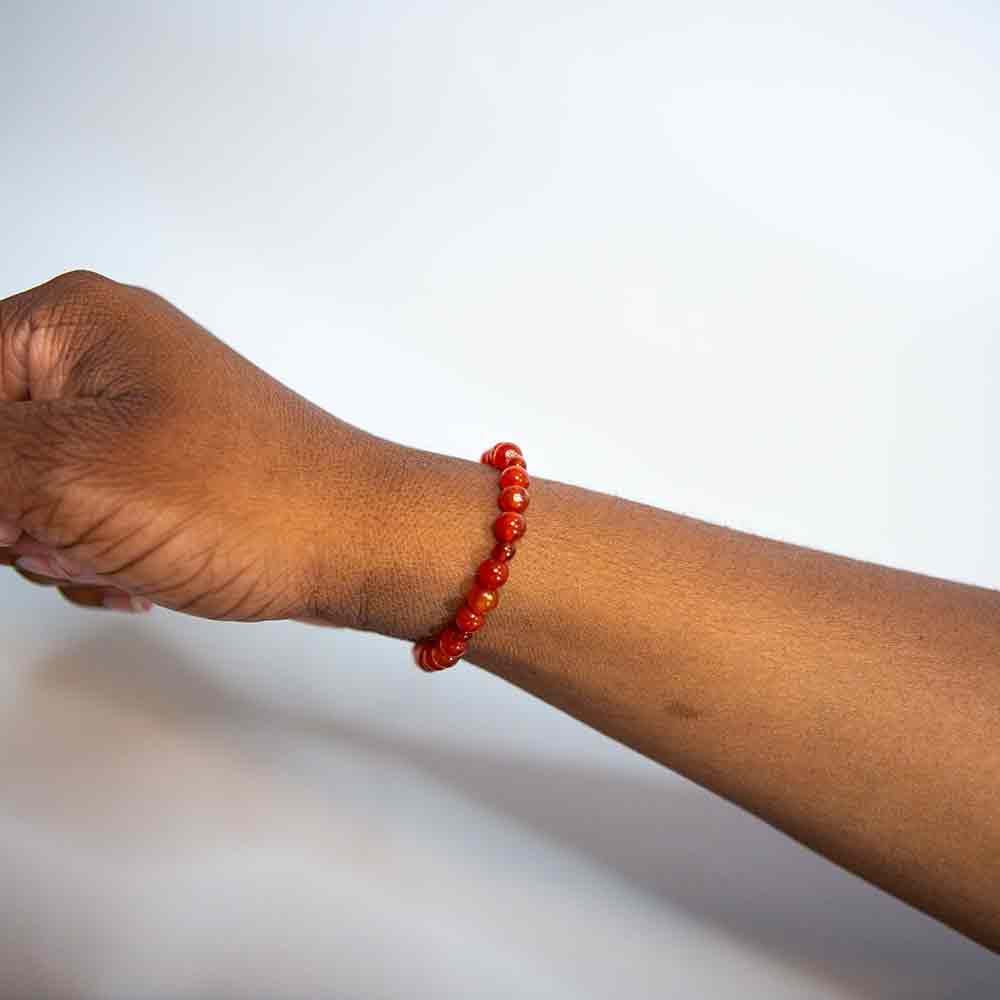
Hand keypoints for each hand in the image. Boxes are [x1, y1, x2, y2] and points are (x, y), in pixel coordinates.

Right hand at [0, 270, 378, 625]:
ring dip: (57, 546)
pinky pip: (79, 518)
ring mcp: (133, 417)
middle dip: (11, 515)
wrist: (356, 544)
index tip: (16, 516)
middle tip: (70, 532)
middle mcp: (100, 359)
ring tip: (124, 553)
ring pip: (23, 494)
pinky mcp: (156, 471)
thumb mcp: (64, 473)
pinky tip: (143, 574)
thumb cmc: (245, 500)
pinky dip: (96, 558)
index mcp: (68, 325)